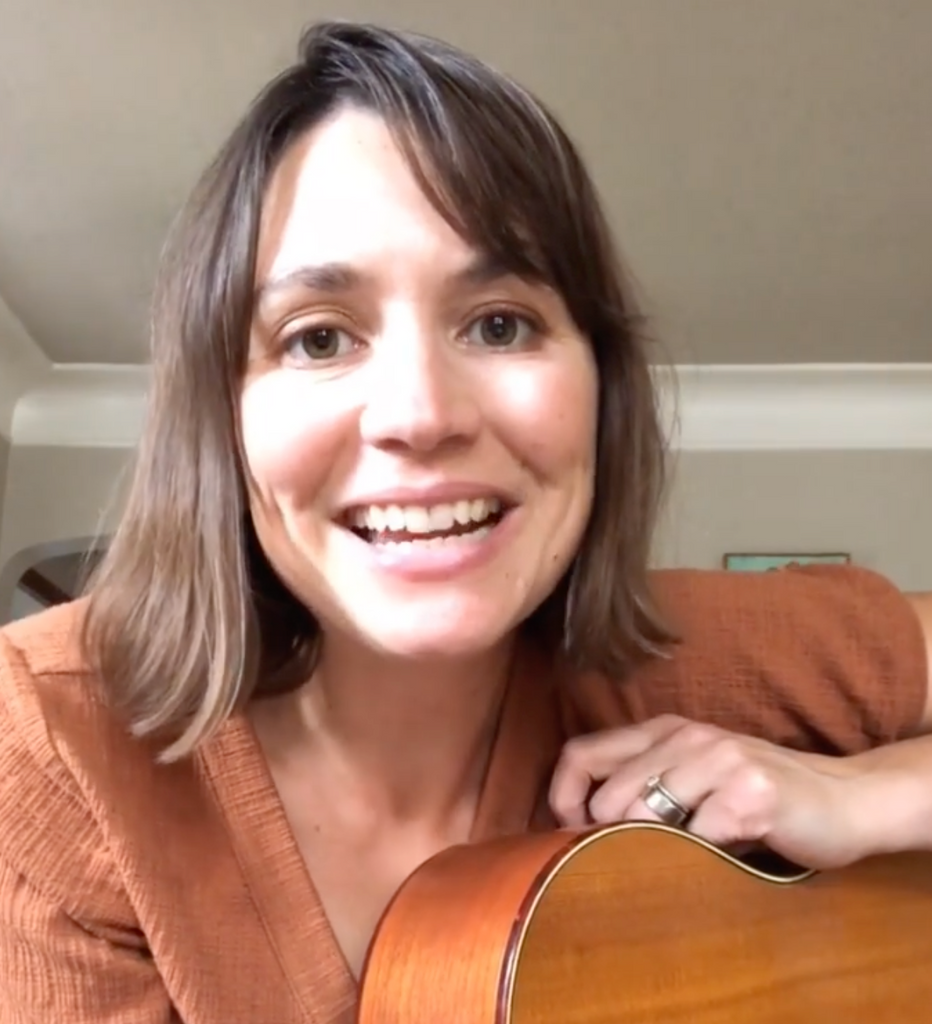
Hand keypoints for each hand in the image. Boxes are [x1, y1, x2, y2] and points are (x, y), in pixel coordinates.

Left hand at [548, 715, 886, 869]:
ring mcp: (720, 760)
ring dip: (654, 850)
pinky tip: (723, 853)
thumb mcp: (692, 774)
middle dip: (609, 839)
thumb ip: (642, 784)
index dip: (562, 797)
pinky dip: (700, 858)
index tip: (569, 833)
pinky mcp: (750, 794)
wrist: (844, 797)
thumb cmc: (754, 793)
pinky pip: (697, 838)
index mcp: (662, 730)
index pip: (580, 753)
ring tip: (680, 856)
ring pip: (645, 817)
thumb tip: (574, 821)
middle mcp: (686, 736)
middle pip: (609, 796)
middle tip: (629, 860)